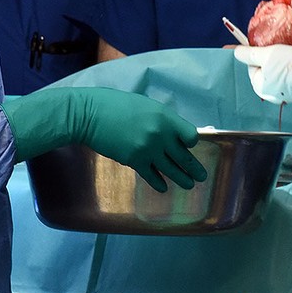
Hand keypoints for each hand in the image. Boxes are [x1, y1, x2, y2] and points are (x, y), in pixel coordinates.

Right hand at [3, 88, 206, 191]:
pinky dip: (159, 183)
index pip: (190, 135)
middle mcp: (160, 134)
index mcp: (164, 116)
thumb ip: (160, 119)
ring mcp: (148, 149)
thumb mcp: (144, 105)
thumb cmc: (115, 104)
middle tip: (202, 176)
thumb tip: (171, 133)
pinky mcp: (134, 161)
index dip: (192, 142)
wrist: (89, 114)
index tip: (190, 146)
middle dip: (194, 168)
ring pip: (171, 169)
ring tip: (190, 185)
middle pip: (184, 156)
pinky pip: (152, 176)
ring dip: (182, 179)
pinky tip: (163, 187)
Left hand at [234, 44, 291, 103]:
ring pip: (276, 73)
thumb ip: (250, 53)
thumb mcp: (267, 54)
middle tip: (280, 50)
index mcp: (259, 85)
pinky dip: (290, 70)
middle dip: (270, 58)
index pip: (252, 65)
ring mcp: (283, 95)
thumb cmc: (291, 66)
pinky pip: (288, 78)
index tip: (264, 45)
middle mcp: (269, 94)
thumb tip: (236, 52)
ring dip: (281, 63)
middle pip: (264, 69)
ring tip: (290, 56)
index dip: (257, 53)